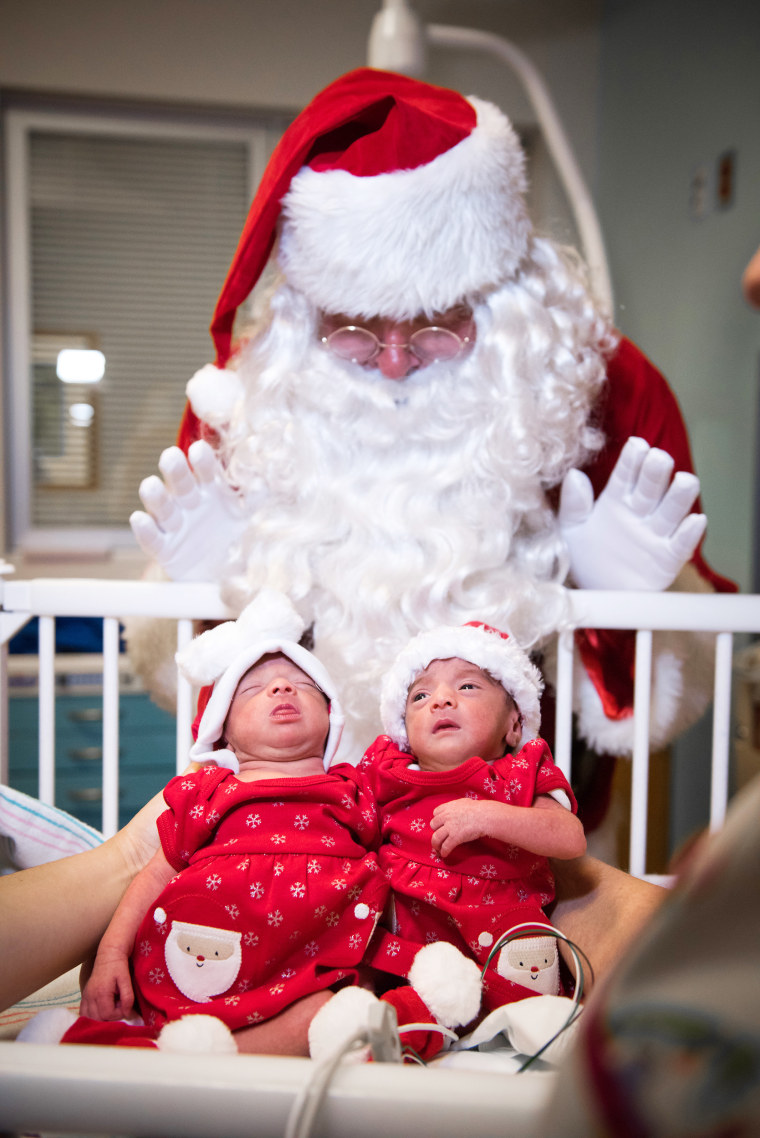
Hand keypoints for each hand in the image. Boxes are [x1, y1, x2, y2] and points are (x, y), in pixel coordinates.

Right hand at [79, 946, 134, 1020]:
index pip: (108, 1014)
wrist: (109, 955)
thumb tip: (127, 1014)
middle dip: (111, 1017)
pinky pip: (83, 1012)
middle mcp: (90, 996)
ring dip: (101, 1018)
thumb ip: (128, 997)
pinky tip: (101, 1010)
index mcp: (101, 992)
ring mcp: (85, 996)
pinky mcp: (84, 995)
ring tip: (111, 1007)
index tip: (124, 1004)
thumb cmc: (119, 966)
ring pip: (89, 1018)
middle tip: (118, 1006)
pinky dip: (92, 1016)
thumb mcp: (127, 980)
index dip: (118, 1014)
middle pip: (98, 1018)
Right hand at [130, 440, 246, 581]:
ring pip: (161, 507)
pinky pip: (152, 539)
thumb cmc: (236, 540)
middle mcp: (190, 503)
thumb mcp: (251, 521)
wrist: (224, 578)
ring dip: (155, 496)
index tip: (199, 449)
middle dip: (175, 469)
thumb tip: (263, 483)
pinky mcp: (163, 549)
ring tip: (150, 486)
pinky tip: (139, 519)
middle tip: (170, 455)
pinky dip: (144, 530)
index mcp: (213, 491)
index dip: (203, 461)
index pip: (207, 472)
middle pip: (181, 483)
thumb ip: (255, 503)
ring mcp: (174, 525)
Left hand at [430, 799, 495, 857]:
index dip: (437, 819)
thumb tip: (456, 808)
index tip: (440, 824)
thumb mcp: (464, 803)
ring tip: (438, 849)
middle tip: (439, 836)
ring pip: (436, 837)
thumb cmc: (478, 809)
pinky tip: (444, 854)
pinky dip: (444, 851)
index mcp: (448, 807)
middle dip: (435, 831)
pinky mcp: (455, 837)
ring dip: (436, 844)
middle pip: (433, 825)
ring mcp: (450, 827)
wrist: (485, 816)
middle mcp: (446, 816)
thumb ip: (456, 806)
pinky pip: (445, 846)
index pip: (435, 812)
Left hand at [558, 436, 706, 590]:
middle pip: (650, 488)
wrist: (595, 593)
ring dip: (679, 497)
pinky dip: (688, 534)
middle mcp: (639, 512)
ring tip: (686, 480)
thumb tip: (574, 474)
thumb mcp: (571, 529)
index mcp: (616, 500)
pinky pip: (680, 544)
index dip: (632, 460)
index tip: (636, 445)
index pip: (625, 476)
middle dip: (655, 473)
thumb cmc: (584, 557)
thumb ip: (573, 504)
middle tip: (659, 458)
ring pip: (670, 511)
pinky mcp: (667, 558)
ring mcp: (655, 534)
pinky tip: (696, 520)